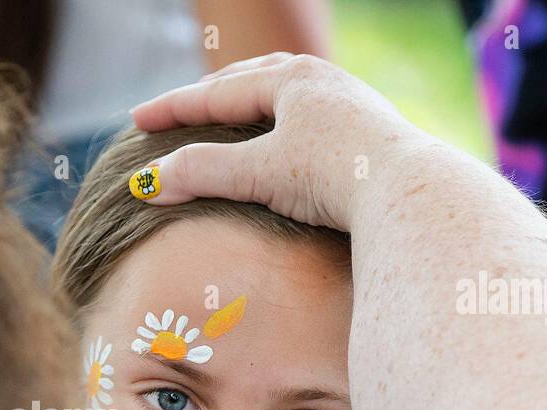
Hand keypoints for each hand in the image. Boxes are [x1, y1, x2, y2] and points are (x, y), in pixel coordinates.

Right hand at [129, 52, 429, 230]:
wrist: (411, 194)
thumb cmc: (336, 177)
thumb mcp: (259, 174)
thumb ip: (202, 173)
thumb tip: (147, 185)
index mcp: (290, 79)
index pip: (215, 92)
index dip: (172, 109)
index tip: (135, 121)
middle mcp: (320, 80)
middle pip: (249, 81)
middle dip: (208, 96)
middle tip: (175, 112)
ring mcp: (347, 101)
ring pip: (282, 94)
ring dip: (246, 103)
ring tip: (224, 114)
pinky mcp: (366, 129)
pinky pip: (306, 115)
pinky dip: (278, 122)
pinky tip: (279, 140)